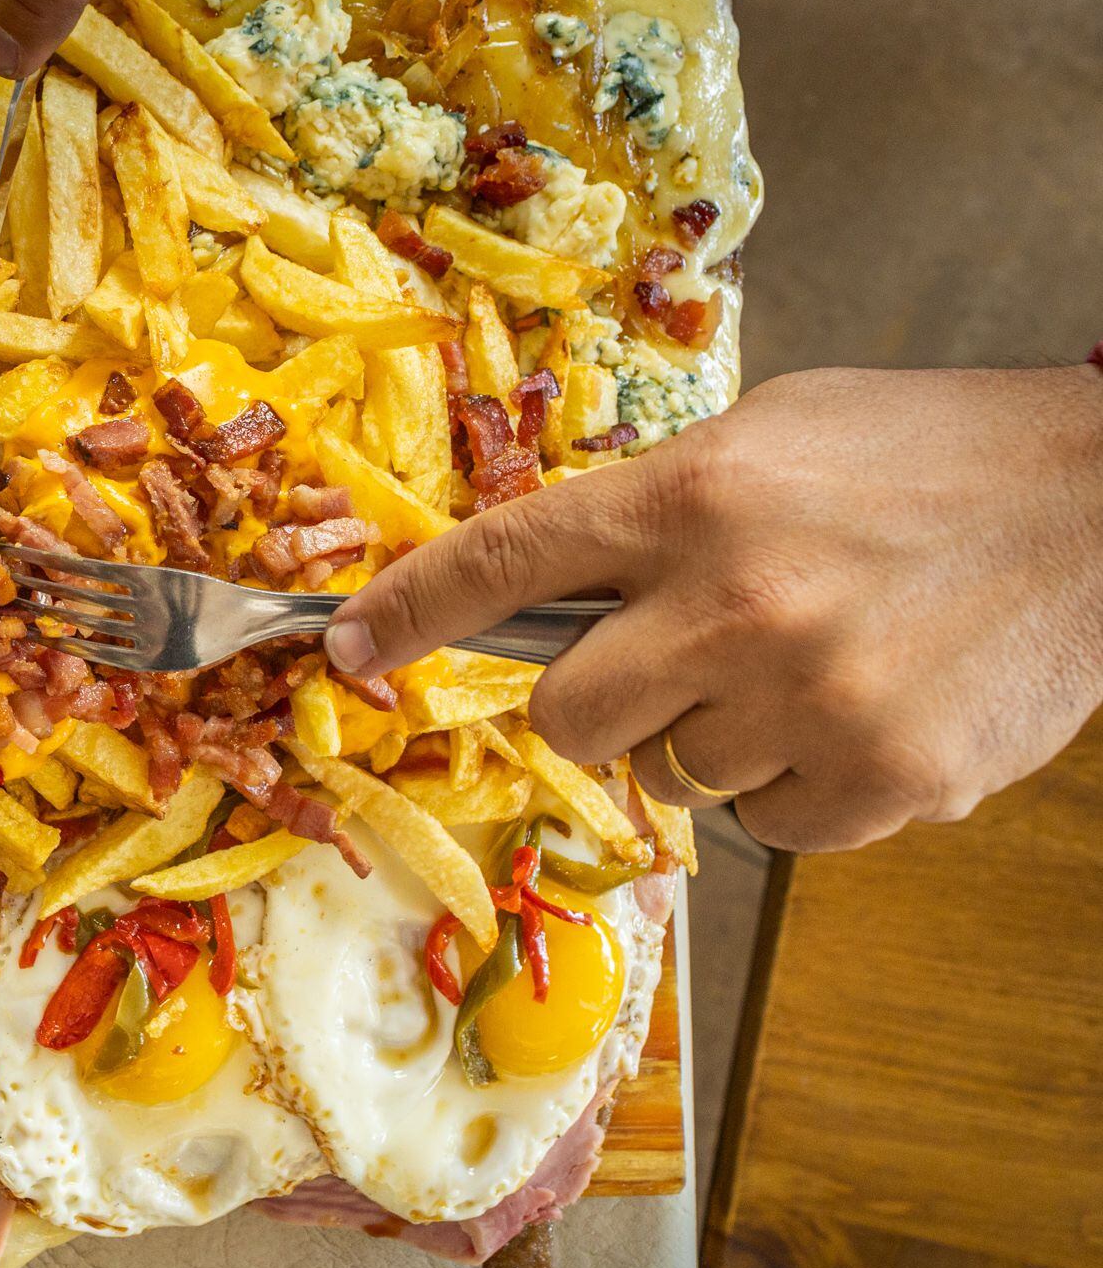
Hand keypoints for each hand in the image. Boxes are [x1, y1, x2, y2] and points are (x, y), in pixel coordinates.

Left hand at [325, 366, 1102, 850]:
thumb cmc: (925, 457)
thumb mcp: (764, 440)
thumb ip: (649, 515)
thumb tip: (538, 593)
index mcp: (692, 498)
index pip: (501, 560)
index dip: (405, 613)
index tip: (343, 652)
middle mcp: (735, 601)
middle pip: (566, 714)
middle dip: (597, 700)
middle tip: (672, 663)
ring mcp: (811, 697)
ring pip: (672, 775)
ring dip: (715, 738)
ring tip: (808, 664)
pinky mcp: (885, 779)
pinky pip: (768, 827)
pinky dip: (798, 788)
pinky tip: (860, 714)